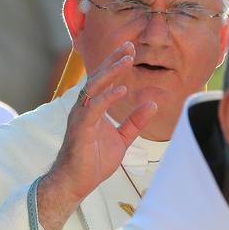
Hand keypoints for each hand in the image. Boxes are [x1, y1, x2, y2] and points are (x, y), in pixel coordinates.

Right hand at [37, 42, 158, 229]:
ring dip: (110, 73)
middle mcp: (84, 108)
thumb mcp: (122, 138)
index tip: (129, 49)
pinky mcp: (80, 129)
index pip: (104, 81)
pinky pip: (94, 109)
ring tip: (126, 61)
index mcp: (92, 109)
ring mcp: (80, 117)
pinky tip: (122, 89)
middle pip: (98, 78)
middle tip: (128, 47)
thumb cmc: (94, 161)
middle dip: (113, 61)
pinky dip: (107, 97)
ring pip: (94, 88)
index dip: (115, 64)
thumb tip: (152, 104)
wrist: (76, 183)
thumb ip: (135, 121)